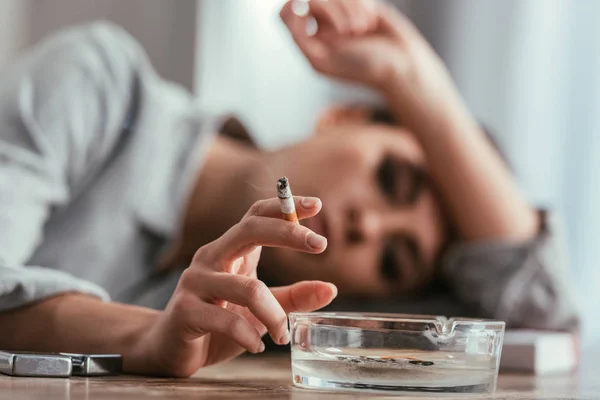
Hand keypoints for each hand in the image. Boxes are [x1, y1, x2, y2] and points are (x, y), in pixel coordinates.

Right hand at [136, 197, 336, 376]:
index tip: (316, 204)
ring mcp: (196, 281)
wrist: (171, 350)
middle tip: (320, 244)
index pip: (256, 216)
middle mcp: (211, 257)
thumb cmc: (218, 325)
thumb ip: (293, 298)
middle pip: (250, 229)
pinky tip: (256, 346)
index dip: (284, 206)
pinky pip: (227, 320)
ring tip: (282, 335)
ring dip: (274, 315)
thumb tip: (331, 289)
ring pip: (248, 287)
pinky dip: (249, 336)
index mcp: (230, 251)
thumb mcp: (262, 310)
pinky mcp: (185, 309)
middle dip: (288, 233)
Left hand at [280, 0, 458, 114]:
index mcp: (309, 43)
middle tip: (350, 30)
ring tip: (363, 29)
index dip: (294, 7)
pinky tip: (371, 22)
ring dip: (348, 9)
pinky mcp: (359, 5)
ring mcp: (341, 14)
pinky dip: (360, 5)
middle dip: (331, 9)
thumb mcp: (322, 60)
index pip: (286, 14)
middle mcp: (322, 26)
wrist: (400, 63)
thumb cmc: (361, 68)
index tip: (307, 13)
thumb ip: (299, 37)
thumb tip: (295, 7)